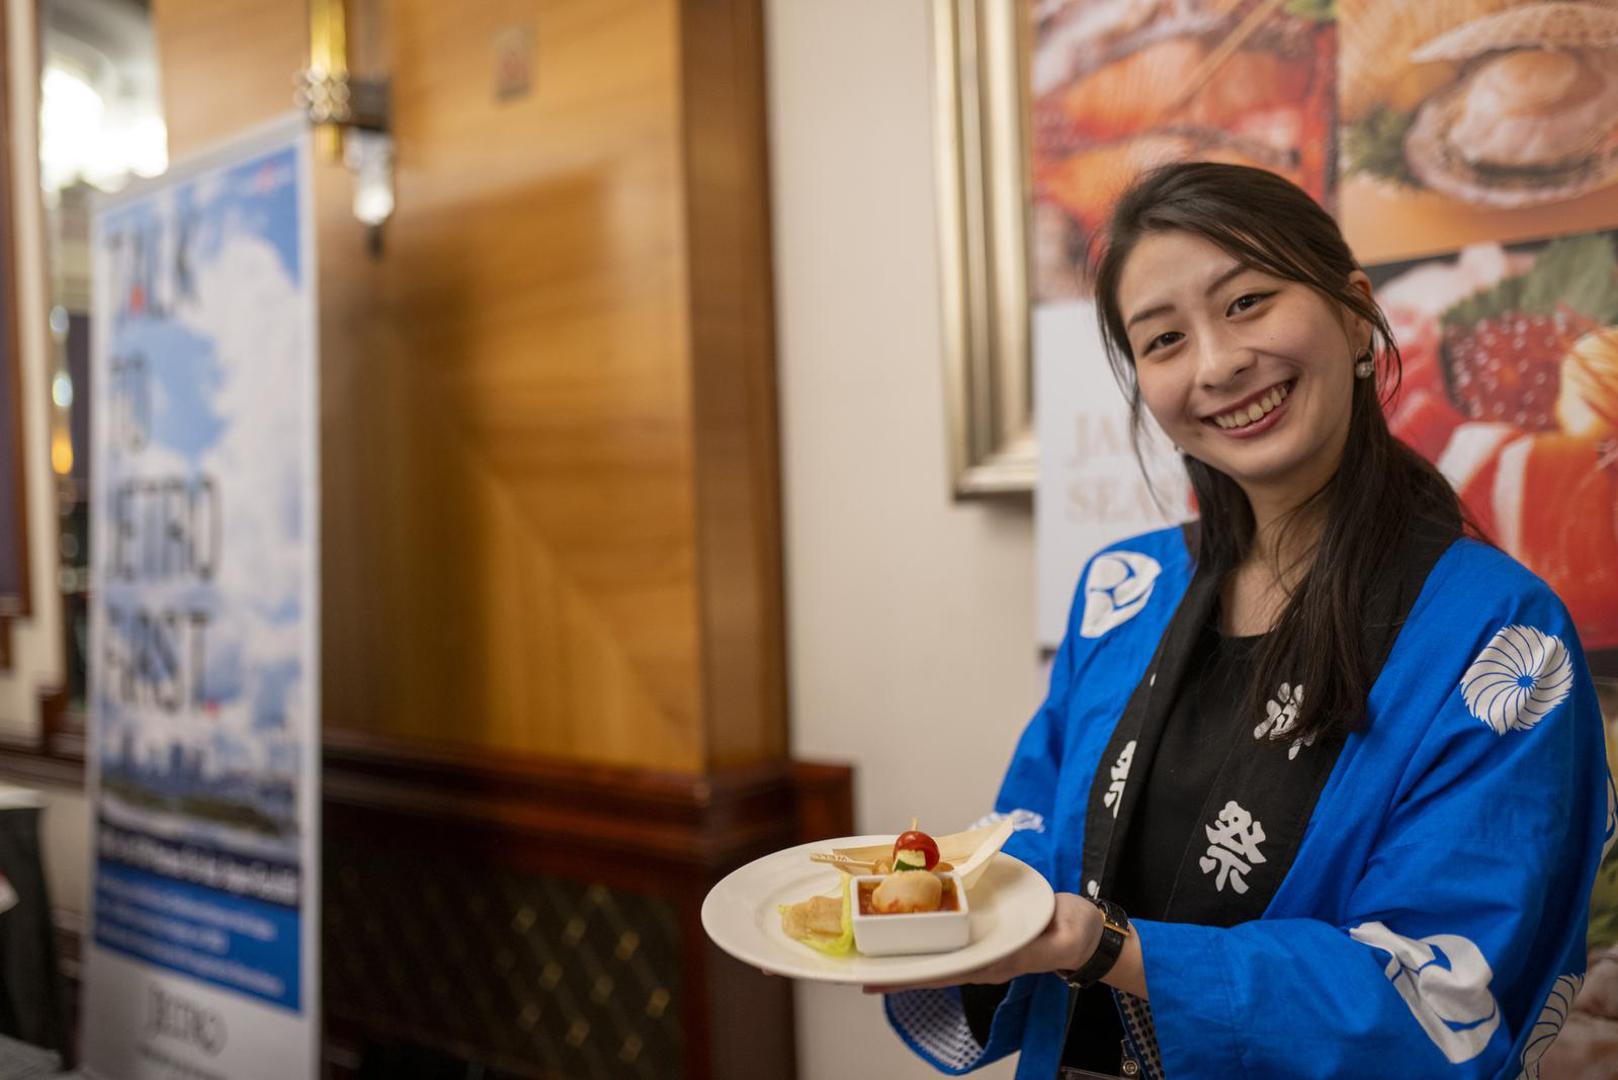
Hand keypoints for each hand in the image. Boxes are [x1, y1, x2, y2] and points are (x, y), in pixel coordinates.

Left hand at [862, 892, 1100, 993]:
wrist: (1087, 928)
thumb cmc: (1075, 934)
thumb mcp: (1063, 940)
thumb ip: (1037, 949)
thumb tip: (1009, 953)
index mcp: (994, 963)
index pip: (944, 972)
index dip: (910, 976)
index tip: (877, 981)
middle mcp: (980, 955)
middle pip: (932, 964)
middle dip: (897, 967)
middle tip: (857, 970)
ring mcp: (980, 941)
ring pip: (937, 947)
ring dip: (906, 948)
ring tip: (869, 950)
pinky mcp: (983, 926)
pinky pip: (949, 927)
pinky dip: (925, 924)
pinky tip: (905, 918)